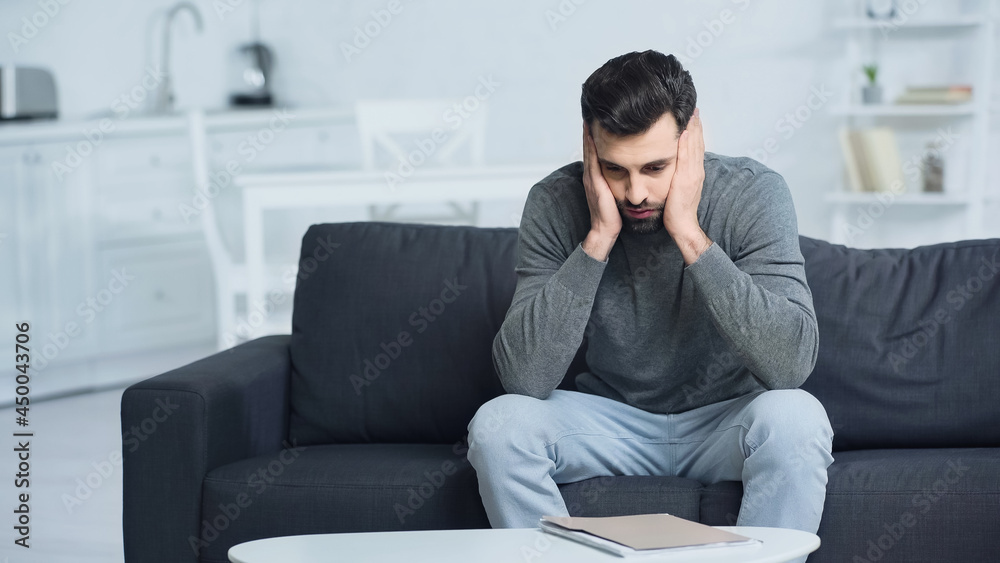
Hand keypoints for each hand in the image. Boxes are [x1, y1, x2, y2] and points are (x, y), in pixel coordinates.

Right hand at [581, 121, 620, 259]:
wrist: (605, 231)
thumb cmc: (613, 215)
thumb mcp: (615, 193)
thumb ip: (618, 181)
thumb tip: (627, 171)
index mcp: (597, 175)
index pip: (595, 149)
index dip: (595, 133)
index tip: (598, 117)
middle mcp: (591, 174)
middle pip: (589, 145)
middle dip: (589, 128)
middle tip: (591, 109)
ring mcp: (591, 177)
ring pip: (589, 149)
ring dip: (588, 132)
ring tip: (589, 115)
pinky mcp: (594, 182)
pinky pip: (592, 159)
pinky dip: (591, 145)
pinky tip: (592, 134)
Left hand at [663, 108, 711, 262]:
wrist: (682, 227)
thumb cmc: (677, 211)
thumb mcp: (679, 188)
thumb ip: (679, 175)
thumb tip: (674, 166)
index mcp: (694, 172)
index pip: (696, 146)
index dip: (696, 130)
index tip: (693, 116)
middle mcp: (696, 171)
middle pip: (698, 143)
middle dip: (696, 125)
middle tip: (694, 107)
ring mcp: (693, 174)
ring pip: (694, 147)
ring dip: (693, 128)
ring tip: (691, 112)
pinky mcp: (686, 179)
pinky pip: (686, 157)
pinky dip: (686, 143)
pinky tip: (684, 131)